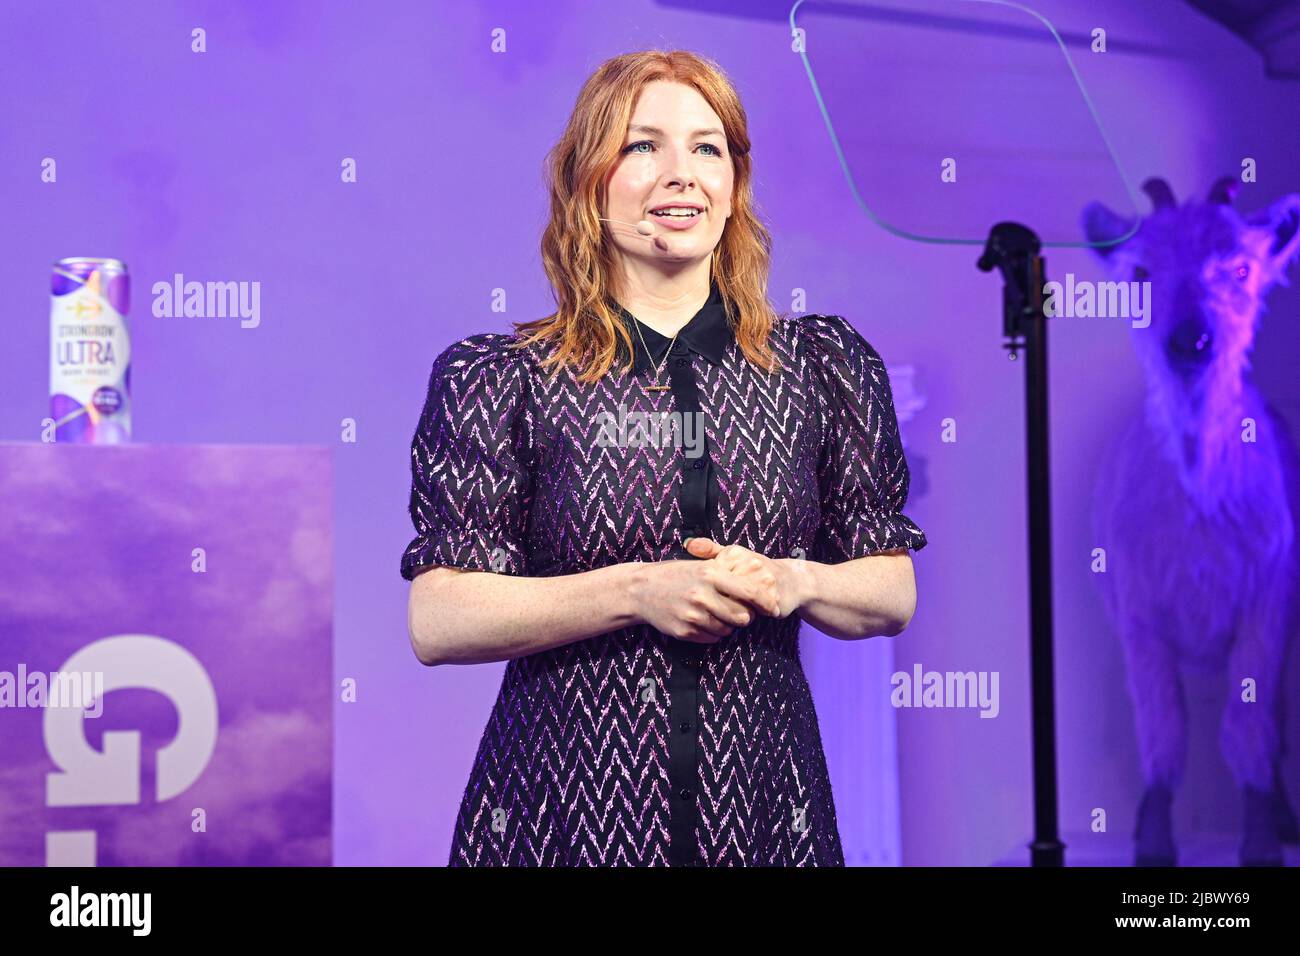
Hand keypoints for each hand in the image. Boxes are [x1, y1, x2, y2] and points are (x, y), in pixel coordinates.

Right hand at [628, 547, 780, 643]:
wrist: (641, 590)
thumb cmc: (676, 574)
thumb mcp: (701, 565)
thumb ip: (727, 573)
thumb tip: (760, 583)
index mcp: (711, 574)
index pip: (750, 592)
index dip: (766, 602)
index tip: (773, 608)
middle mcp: (703, 595)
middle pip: (742, 616)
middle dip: (747, 616)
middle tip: (743, 612)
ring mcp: (693, 615)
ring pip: (728, 629)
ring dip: (729, 625)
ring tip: (720, 614)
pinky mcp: (686, 631)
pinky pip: (712, 638)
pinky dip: (714, 632)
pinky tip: (706, 621)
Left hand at [683, 537, 806, 620]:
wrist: (791, 580)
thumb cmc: (755, 570)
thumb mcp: (732, 556)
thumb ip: (710, 551)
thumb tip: (689, 544)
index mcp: (734, 553)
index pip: (710, 578)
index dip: (710, 590)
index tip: (715, 592)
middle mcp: (750, 563)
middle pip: (722, 593)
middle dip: (720, 602)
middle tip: (723, 604)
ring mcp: (763, 580)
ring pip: (736, 605)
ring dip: (734, 611)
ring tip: (737, 607)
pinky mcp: (773, 598)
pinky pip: (752, 614)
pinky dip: (748, 616)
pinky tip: (750, 612)